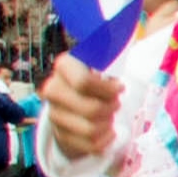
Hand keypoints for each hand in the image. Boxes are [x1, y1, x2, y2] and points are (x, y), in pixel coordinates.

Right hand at [36, 55, 119, 169]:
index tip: (120, 88)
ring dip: (107, 124)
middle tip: (115, 104)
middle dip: (111, 108)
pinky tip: (107, 131)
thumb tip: (125, 30)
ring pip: (91, 129)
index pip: (84, 82)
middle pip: (91, 109)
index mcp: (64, 66)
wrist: (74, 103)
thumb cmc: (95, 80)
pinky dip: (105, 140)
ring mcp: (54, 114)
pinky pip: (91, 145)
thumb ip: (111, 52)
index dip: (108, 89)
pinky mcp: (60, 135)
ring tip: (108, 116)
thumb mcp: (101, 63)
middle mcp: (52, 89)